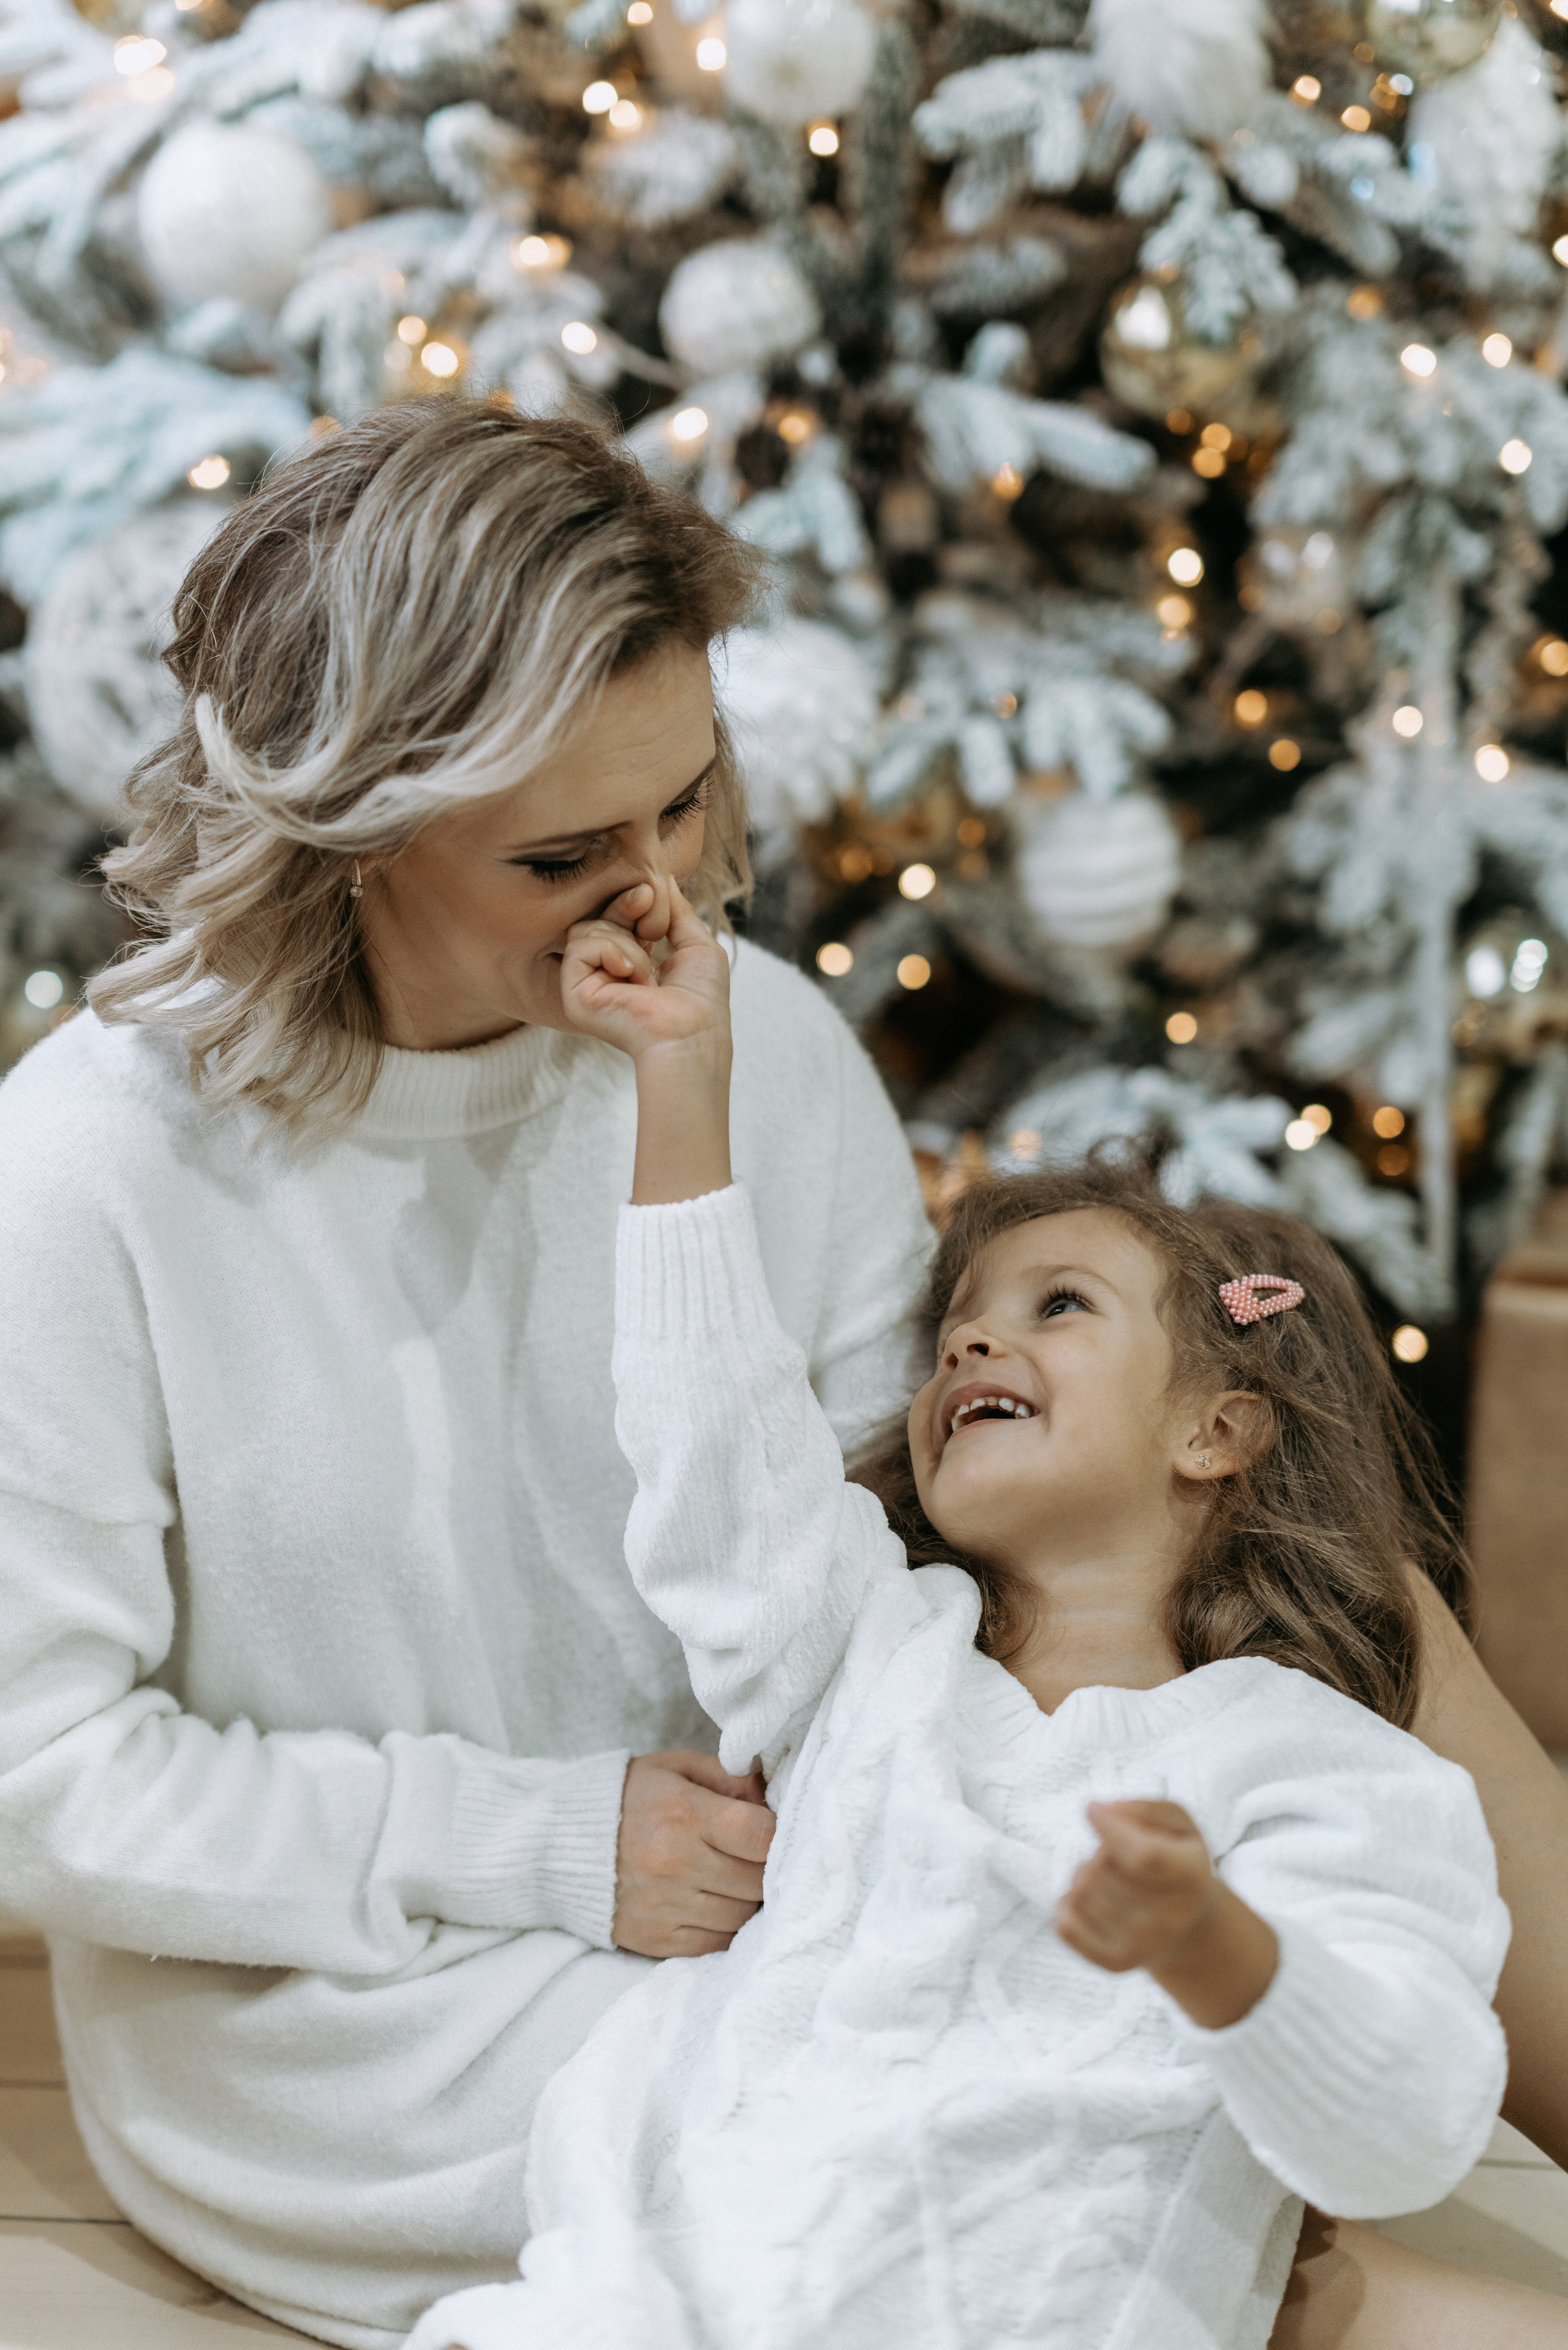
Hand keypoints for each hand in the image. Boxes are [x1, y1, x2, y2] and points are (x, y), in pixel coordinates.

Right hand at [560, 879, 730, 1068]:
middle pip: (596, 917)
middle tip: (645, 899)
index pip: (616, 918)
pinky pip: (580, 946)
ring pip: (585, 929)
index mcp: (630, 964)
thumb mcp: (696, 944)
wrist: (692, 1034)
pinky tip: (631, 975)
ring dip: (624, 938)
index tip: (650, 892)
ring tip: (647, 969)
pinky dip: (612, 951)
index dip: (631, 900)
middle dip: (623, 904)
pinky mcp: (574, 994)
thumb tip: (663, 875)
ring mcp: (587, 984)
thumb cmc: (701, 999)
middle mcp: (605, 974)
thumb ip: (677, 910)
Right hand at [612, 1749, 774, 1957]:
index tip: (775, 1830)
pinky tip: (717, 1903)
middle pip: (758, 1880)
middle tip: (757, 1856)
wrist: (558, 1845)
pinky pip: (716, 1944)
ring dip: (749, 1899)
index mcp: (685, 1813)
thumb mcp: (675, 1768)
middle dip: (768, 1868)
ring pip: (742, 1916)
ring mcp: (666, 1906)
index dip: (781, 1834)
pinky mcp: (657, 1940)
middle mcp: (677, 1863)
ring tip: (735, 1878)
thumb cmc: (628, 1798)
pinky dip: (726, 1927)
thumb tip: (771, 1797)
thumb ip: (728, 1776)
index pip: (761, 1835)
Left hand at [1055, 1798, 1277, 2029]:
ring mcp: (1143, 1946)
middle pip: (1103, 1867)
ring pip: (1081, 1890)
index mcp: (1192, 1876)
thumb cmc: (1175, 1859)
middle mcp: (1170, 1919)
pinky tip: (1088, 1899)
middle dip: (1100, 1849)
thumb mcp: (1177, 1824)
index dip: (1110, 1827)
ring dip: (1084, 1873)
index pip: (1142, 1854)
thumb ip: (1145, 1808)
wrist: (1188, 1924)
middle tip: (1118, 1856)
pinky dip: (1065, 1904)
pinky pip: (1065, 1925)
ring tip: (1110, 1878)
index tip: (1092, 1809)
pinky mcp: (1116, 1963)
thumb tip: (1104, 1810)